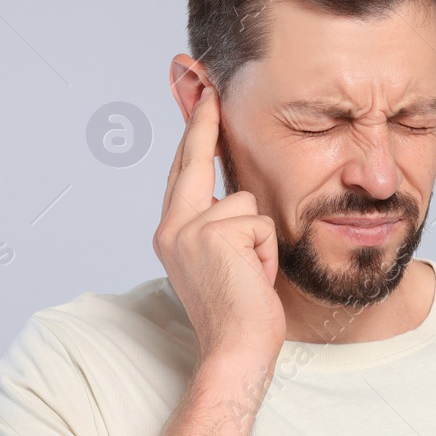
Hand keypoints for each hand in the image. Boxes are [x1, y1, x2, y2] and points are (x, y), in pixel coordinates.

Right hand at [153, 86, 285, 370]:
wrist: (234, 349)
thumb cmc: (237, 315)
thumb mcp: (223, 262)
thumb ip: (219, 225)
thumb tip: (236, 194)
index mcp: (170, 233)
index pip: (182, 173)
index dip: (193, 136)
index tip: (201, 100)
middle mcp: (172, 227)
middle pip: (194, 161)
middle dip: (205, 123)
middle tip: (210, 86)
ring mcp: (190, 228)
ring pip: (246, 203)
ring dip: (259, 239)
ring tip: (250, 274)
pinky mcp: (215, 233)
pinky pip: (259, 223)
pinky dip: (265, 252)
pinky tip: (254, 278)